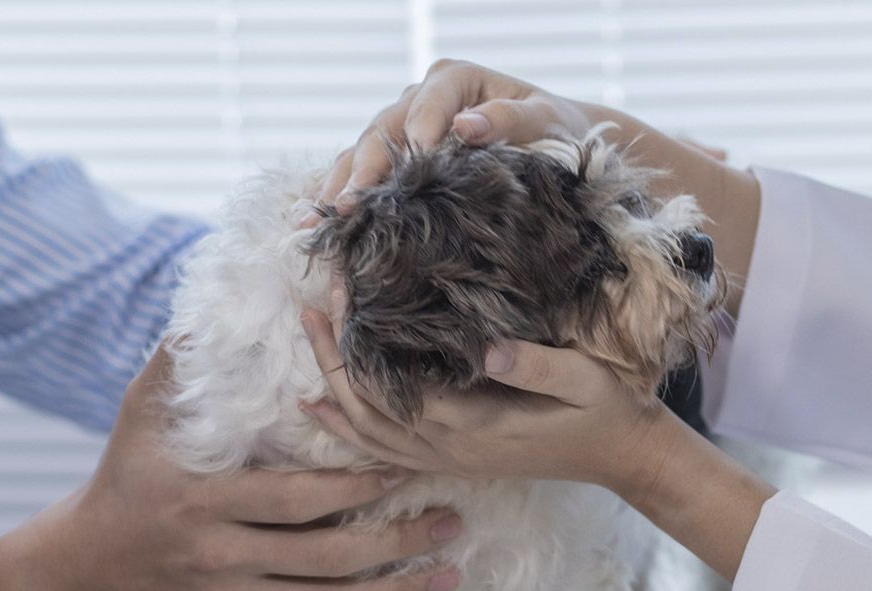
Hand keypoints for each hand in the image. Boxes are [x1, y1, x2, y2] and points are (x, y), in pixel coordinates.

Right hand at [0, 348, 462, 590]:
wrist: (81, 569)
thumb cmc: (122, 479)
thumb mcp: (140, 415)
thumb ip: (181, 360)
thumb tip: (219, 300)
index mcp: (202, 501)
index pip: (293, 500)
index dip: (354, 489)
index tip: (406, 470)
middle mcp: (219, 557)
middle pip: (324, 558)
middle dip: (397, 543)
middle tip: (451, 521)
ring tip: (449, 575)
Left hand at [298, 306, 682, 494]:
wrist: (620, 457)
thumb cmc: (604, 412)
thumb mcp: (585, 381)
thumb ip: (539, 365)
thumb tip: (488, 348)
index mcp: (475, 427)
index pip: (393, 387)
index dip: (358, 344)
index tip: (342, 293)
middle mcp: (450, 451)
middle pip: (366, 412)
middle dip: (332, 359)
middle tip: (312, 304)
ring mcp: (449, 462)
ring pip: (367, 436)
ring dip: (331, 390)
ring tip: (312, 337)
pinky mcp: (454, 461)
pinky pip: (385, 452)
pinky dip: (348, 430)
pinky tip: (323, 407)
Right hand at [302, 61, 759, 316]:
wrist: (555, 153)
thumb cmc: (560, 138)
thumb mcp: (550, 127)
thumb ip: (514, 121)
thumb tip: (468, 127)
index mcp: (457, 82)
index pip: (428, 105)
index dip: (415, 134)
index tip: (409, 165)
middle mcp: (420, 99)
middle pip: (383, 131)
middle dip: (365, 171)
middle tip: (348, 207)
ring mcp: (402, 130)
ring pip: (361, 154)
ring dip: (337, 189)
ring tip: (312, 223)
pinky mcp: (395, 162)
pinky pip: (359, 177)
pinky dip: (338, 200)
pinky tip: (311, 227)